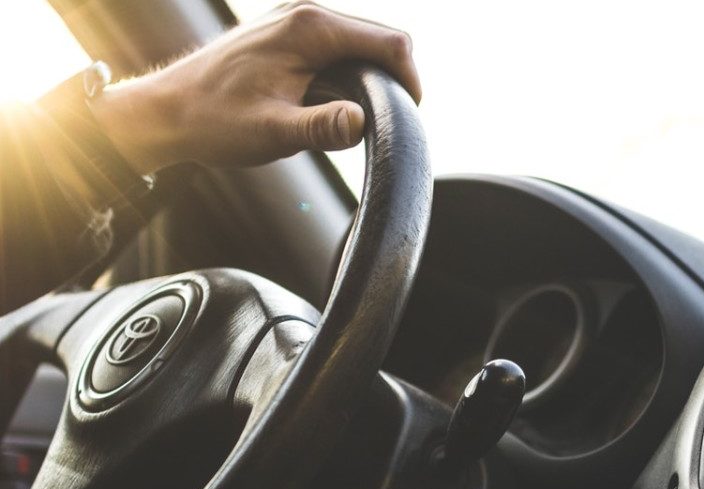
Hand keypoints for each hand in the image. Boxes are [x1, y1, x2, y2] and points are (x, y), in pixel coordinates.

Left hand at [88, 1, 420, 172]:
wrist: (165, 111)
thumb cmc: (214, 121)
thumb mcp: (273, 132)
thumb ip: (321, 128)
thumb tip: (362, 123)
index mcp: (310, 29)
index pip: (390, 43)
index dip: (410, 80)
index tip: (407, 118)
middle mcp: (306, 13)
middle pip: (380, 39)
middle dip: (393, 79)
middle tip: (386, 125)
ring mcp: (296, 20)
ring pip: (361, 44)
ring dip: (371, 78)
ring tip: (359, 118)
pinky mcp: (289, 34)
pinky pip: (340, 48)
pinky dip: (350, 74)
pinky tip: (334, 105)